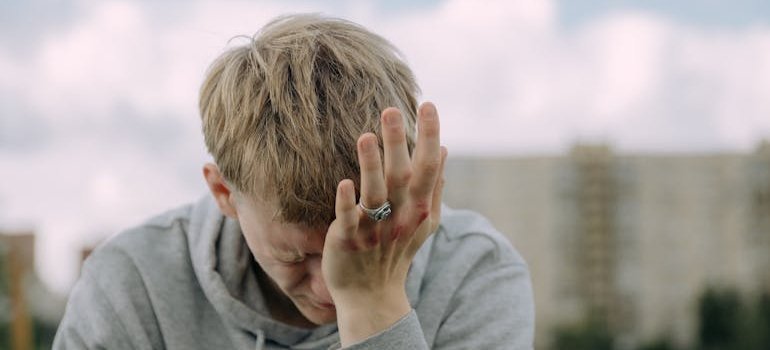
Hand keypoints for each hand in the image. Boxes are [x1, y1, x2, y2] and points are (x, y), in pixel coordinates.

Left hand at [323, 102, 446, 345]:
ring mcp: (375, 229)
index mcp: (419, 208)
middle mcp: (400, 216)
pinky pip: (350, 220)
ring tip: (367, 136)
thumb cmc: (396, 252)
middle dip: (399, 142)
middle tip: (392, 109)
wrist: (372, 296)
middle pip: (402, 175)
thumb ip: (434, 186)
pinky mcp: (349, 241)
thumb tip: (444, 150)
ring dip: (371, 165)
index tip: (429, 104)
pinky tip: (344, 182)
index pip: (428, 166)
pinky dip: (348, 202)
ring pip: (375, 193)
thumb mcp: (423, 221)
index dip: (429, 135)